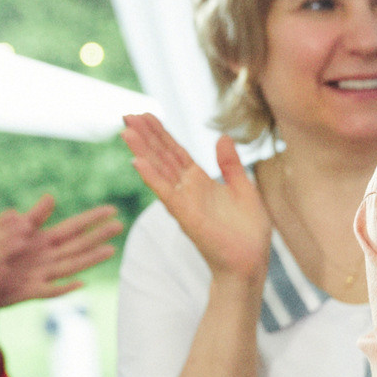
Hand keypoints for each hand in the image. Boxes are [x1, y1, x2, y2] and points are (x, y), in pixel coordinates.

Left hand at [0, 195, 122, 311]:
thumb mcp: (11, 230)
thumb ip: (33, 217)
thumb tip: (52, 196)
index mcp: (43, 241)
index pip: (73, 227)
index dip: (92, 218)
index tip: (112, 209)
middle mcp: (47, 258)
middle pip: (78, 245)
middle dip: (99, 235)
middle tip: (121, 225)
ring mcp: (40, 275)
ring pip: (70, 266)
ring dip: (91, 259)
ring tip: (111, 250)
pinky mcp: (28, 292)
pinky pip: (49, 291)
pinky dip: (64, 288)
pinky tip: (80, 284)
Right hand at [122, 114, 271, 282]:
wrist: (251, 262)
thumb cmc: (248, 232)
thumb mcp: (244, 189)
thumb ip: (231, 165)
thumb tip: (222, 137)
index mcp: (200, 182)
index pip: (175, 151)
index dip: (160, 133)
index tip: (145, 114)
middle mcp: (188, 190)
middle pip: (162, 156)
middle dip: (146, 136)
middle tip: (126, 115)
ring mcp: (184, 202)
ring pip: (159, 171)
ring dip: (142, 151)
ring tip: (126, 131)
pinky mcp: (186, 216)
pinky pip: (166, 194)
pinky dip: (152, 178)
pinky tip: (137, 162)